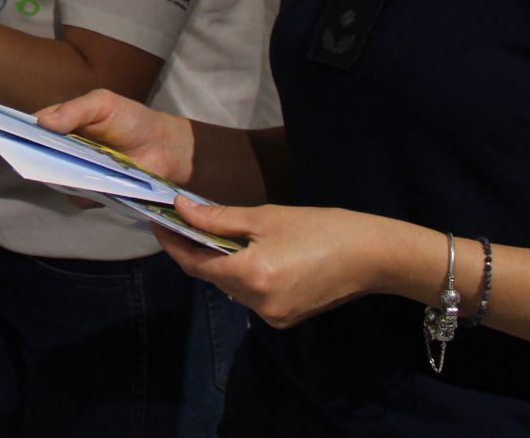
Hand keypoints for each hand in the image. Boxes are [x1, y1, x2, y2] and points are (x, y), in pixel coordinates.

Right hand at [35, 87, 195, 185]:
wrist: (164, 148)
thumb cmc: (132, 119)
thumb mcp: (103, 104)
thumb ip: (74, 110)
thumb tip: (42, 123)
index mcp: (62, 124)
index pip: (32, 128)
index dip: (19, 131)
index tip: (7, 134)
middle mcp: (62, 150)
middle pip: (38, 156)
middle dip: (35, 156)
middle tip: (39, 154)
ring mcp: (75, 173)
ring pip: (55, 178)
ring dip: (62, 175)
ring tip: (77, 167)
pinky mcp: (90, 193)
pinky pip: (76, 197)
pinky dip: (84, 192)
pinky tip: (96, 183)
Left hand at [157, 200, 424, 329]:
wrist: (372, 256)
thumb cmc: (320, 228)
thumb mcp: (266, 217)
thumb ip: (218, 218)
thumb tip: (180, 209)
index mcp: (250, 277)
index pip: (194, 264)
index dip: (173, 242)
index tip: (157, 220)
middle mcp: (257, 304)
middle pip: (211, 276)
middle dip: (195, 249)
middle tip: (182, 220)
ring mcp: (272, 316)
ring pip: (230, 286)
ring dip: (219, 262)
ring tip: (212, 232)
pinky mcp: (285, 319)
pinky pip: (251, 296)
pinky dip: (242, 275)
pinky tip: (247, 253)